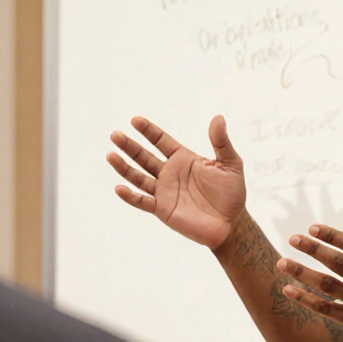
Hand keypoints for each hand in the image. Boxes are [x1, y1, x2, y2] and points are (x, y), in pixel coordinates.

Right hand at [107, 115, 246, 249]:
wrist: (231, 223)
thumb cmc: (232, 193)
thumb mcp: (231, 163)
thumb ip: (221, 142)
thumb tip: (218, 117)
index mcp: (183, 159)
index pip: (161, 141)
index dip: (148, 131)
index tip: (135, 120)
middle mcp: (170, 173)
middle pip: (144, 156)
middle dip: (129, 146)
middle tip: (115, 134)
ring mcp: (164, 191)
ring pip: (138, 177)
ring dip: (124, 167)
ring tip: (110, 155)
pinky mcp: (163, 210)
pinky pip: (143, 202)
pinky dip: (130, 196)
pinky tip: (119, 188)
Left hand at [275, 206, 342, 341]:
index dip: (333, 236)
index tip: (313, 228)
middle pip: (338, 264)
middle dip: (313, 250)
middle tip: (292, 239)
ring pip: (329, 287)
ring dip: (303, 274)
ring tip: (282, 263)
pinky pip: (329, 311)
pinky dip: (308, 301)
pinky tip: (290, 291)